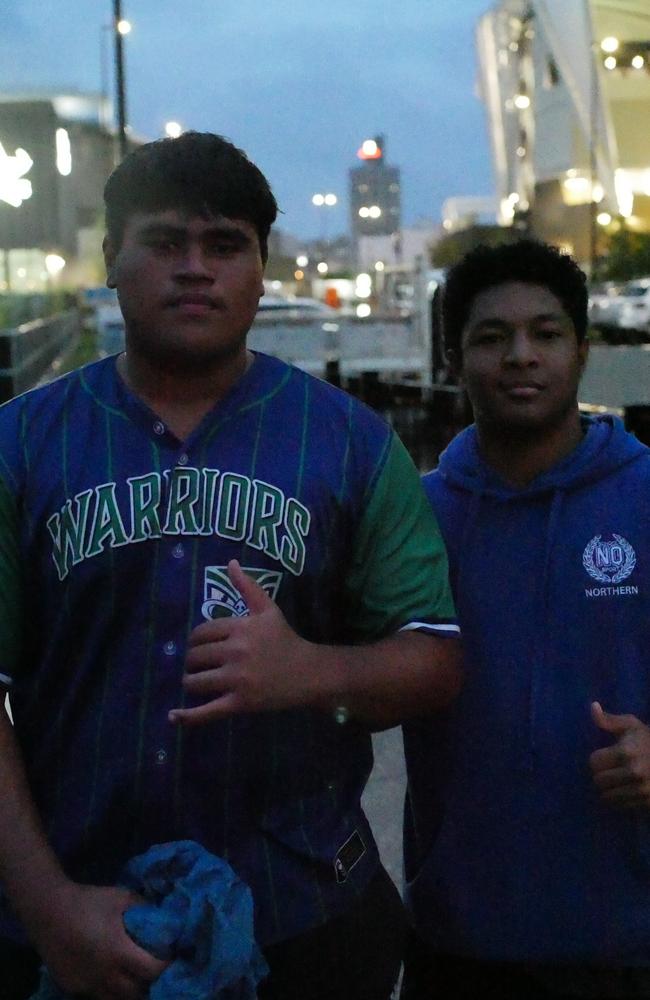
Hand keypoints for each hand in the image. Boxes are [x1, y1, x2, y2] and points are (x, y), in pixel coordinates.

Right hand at [31, 881, 166, 999]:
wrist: (48, 910)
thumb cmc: (88, 901)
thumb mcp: (122, 897)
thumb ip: (144, 909)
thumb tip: (163, 919)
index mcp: (119, 951)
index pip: (153, 971)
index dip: (166, 965)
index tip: (171, 956)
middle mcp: (105, 975)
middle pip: (137, 993)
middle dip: (149, 983)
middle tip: (153, 969)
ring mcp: (87, 985)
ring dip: (129, 991)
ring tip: (134, 976)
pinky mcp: (73, 988)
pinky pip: (97, 995)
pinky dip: (108, 989)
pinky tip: (111, 975)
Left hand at [169, 560, 314, 724]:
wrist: (309, 673)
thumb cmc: (286, 639)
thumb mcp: (268, 609)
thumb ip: (247, 586)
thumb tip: (230, 562)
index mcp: (240, 628)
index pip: (201, 633)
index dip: (195, 640)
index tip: (201, 646)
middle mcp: (235, 652)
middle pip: (195, 657)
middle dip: (192, 661)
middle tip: (199, 664)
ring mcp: (236, 679)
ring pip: (195, 682)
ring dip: (190, 682)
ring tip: (196, 682)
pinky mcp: (239, 703)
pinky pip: (207, 711)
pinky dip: (187, 716)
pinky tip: (172, 716)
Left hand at [589, 701, 649, 808]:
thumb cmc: (648, 739)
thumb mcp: (631, 725)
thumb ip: (609, 720)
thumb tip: (592, 706)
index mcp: (627, 752)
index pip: (594, 762)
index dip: (597, 758)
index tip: (605, 756)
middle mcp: (634, 772)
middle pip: (598, 781)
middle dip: (601, 774)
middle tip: (610, 769)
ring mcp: (641, 790)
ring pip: (608, 796)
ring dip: (609, 789)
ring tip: (617, 779)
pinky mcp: (646, 802)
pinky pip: (621, 805)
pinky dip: (620, 799)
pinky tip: (626, 788)